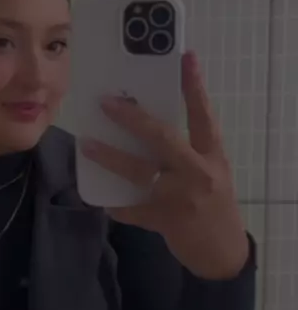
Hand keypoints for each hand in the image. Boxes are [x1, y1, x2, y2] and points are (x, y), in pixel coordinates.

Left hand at [80, 52, 248, 280]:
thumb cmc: (213, 203)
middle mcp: (198, 173)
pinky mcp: (164, 221)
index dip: (195, 86)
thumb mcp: (211, 171)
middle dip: (133, 119)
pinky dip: (115, 204)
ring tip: (87, 144)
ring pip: (140, 173)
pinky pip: (131, 209)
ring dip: (110, 157)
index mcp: (212, 156)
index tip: (185, 57)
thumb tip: (145, 126)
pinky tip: (100, 198)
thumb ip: (187, 151)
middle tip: (107, 102)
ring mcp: (180, 198)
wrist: (222, 252)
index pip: (204, 115)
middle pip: (164, 138)